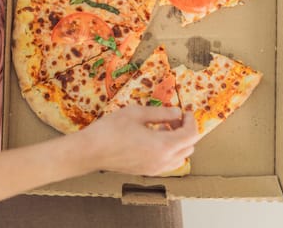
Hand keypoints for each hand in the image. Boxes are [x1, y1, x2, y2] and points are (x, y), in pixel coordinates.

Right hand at [75, 106, 200, 175]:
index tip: (185, 111)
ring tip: (162, 128)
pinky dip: (168, 151)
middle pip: (188, 147)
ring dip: (177, 142)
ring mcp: (155, 169)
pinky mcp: (146, 172)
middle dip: (185, 131)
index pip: (190, 135)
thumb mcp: (136, 113)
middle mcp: (163, 161)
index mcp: (163, 145)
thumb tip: (177, 113)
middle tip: (173, 118)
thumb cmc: (111, 129)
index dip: (191, 121)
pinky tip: (152, 140)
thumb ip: (161, 113)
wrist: (90, 151)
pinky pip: (168, 163)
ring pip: (180, 158)